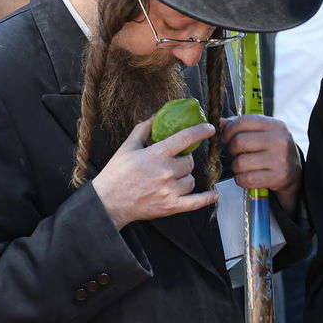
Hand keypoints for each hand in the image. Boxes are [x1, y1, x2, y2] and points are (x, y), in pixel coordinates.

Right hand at [91, 118, 218, 229]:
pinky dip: (206, 198)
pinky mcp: (171, 206)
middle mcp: (166, 171)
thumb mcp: (127, 147)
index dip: (201, 131)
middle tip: (173, 163)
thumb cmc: (116, 173)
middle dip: (184, 161)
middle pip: (190, 162)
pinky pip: (195, 202)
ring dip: (185, 178)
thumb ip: (143, 129)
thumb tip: (156, 116)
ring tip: (173, 179)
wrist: (109, 201)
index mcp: (157, 154)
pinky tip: (213, 194)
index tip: (209, 128)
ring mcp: (170, 190)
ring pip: (191, 180)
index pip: (186, 138)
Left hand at [219, 114, 301, 210]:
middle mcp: (279, 140)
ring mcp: (279, 159)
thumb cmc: (273, 149)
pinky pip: (246, 179)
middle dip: (232, 149)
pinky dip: (241, 179)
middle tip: (237, 153)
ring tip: (244, 166)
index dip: (228, 130)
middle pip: (239, 142)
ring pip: (240, 162)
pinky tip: (248, 176)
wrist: (295, 172)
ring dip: (236, 166)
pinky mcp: (277, 177)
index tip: (226, 137)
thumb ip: (243, 126)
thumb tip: (220, 122)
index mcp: (276, 125)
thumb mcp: (264, 132)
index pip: (244, 121)